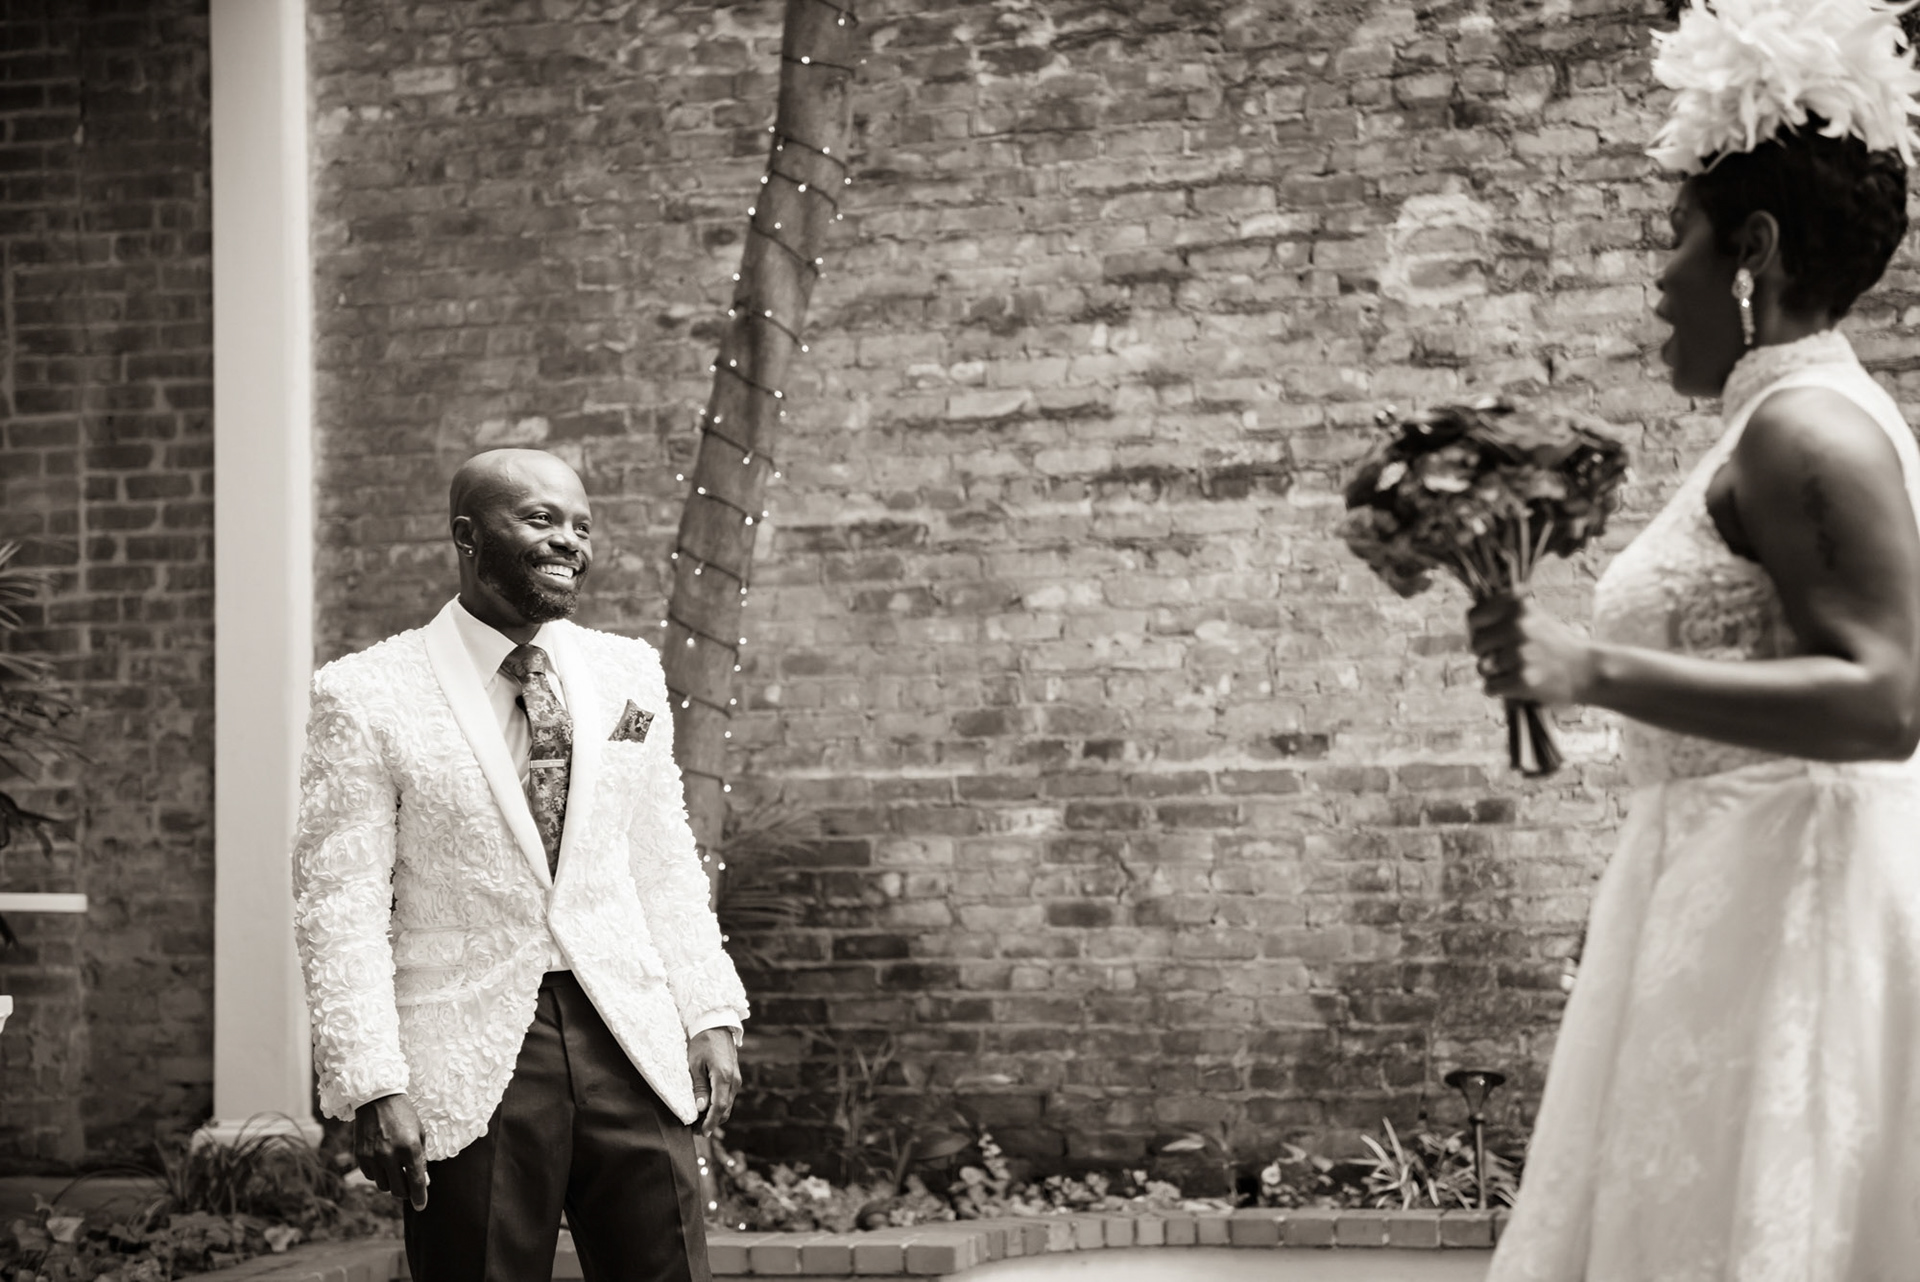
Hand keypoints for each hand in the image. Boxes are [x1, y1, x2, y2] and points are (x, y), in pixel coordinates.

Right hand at [353, 1093, 429, 1210]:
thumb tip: (424, 1183)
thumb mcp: (419, 1134)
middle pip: (399, 1190)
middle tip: (410, 1187)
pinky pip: (371, 1177)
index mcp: (410, 1147)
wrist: (378, 1098)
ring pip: (384, 1185)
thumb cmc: (404, 1116)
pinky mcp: (360, 1156)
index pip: (416, 1181)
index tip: (422, 1205)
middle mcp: (390, 1154)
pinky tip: (383, 1162)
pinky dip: (379, 1174)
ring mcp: (373, 1156)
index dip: (420, 1197)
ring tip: (396, 1168)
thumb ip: (421, 1159)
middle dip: (406, 1192)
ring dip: (392, 1182)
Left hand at [688, 1028, 739, 1136]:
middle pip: (725, 1109)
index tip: (702, 1133)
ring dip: (715, 1115)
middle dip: (712, 1122)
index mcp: (724, 1076)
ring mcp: (736, 1079)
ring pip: (727, 1105)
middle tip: (695, 1129)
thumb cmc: (702, 1042)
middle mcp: (734, 1080)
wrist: (716, 1025)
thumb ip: (699, 1087)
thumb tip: (700, 1108)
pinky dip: (718, 1106)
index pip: (719, 1107)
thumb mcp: (695, 1064)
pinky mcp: (735, 1077)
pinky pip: (728, 1097)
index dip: (710, 1122)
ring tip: (698, 1120)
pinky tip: (706, 1107)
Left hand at [1468, 595, 1596, 707]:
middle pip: (1475, 644)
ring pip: (1482, 668)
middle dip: (1485, 654)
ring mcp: (1521, 653)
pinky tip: (1517, 684)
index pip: (1473, 616)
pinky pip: (1489, 687)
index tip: (1490, 636)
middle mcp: (1518, 626)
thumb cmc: (1552, 643)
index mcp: (1518, 605)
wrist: (1586, 670)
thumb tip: (1469, 620)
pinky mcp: (1523, 679)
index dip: (1477, 629)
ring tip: (1517, 670)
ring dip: (1494, 673)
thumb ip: (1501, 613)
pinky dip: (1498, 690)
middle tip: (1506, 657)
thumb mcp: (1531, 615)